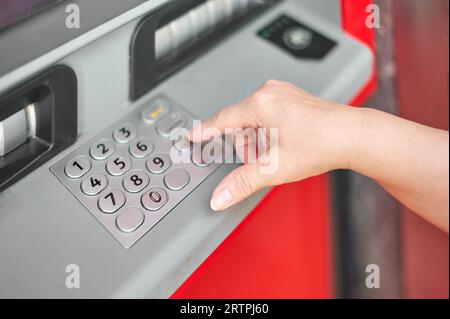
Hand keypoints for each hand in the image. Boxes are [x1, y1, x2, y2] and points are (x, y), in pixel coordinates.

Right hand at [187, 80, 359, 210]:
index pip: (221, 120)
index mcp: (260, 104)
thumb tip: (220, 196)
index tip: (191, 136)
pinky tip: (286, 143)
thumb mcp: (274, 167)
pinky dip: (270, 133)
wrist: (352, 136)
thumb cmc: (321, 144)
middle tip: (265, 160)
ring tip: (281, 152)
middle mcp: (269, 93)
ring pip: (254, 122)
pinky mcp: (290, 98)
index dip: (204, 131)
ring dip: (260, 142)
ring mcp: (281, 93)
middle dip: (248, 147)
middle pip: (240, 125)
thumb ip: (242, 182)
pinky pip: (268, 117)